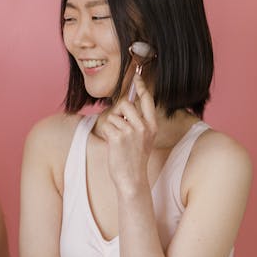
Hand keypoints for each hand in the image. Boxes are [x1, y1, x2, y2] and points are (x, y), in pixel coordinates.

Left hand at [99, 74, 156, 195]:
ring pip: (113, 115)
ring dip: (110, 126)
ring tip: (117, 140)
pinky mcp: (118, 137)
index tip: (136, 78)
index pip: (147, 101)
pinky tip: (112, 143)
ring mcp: (131, 132)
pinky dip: (105, 132)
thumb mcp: (143, 139)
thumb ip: (138, 122)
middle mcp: (143, 127)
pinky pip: (106, 125)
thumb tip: (125, 106)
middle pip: (124, 103)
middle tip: (118, 126)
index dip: (141, 88)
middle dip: (117, 112)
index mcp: (151, 126)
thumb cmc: (134, 158)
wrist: (131, 178)